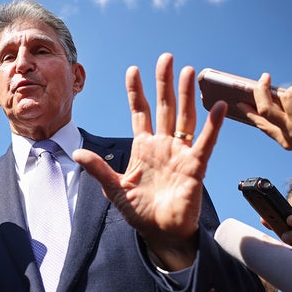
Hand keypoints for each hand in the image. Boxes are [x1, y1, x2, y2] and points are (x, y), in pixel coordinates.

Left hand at [73, 53, 225, 270]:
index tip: (133, 70)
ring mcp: (180, 154)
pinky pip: (205, 142)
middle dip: (164, 83)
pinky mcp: (195, 167)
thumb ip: (98, 168)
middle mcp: (163, 145)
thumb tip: (76, 151)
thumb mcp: (114, 188)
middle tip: (166, 58)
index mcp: (143, 147)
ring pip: (185, 118)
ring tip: (188, 72)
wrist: (160, 232)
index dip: (136, 92)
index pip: (139, 112)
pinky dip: (212, 125)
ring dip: (187, 95)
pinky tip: (216, 105)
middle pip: (165, 107)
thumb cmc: (139, 211)